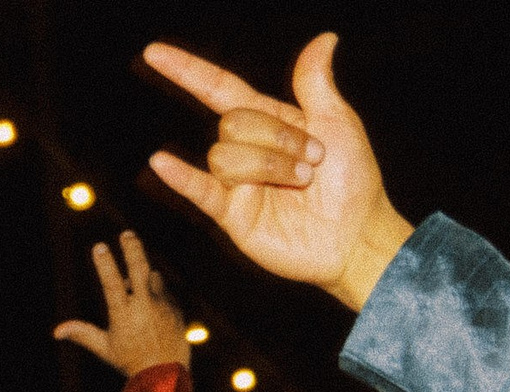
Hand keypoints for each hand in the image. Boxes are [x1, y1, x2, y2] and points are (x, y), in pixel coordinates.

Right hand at [54, 232, 188, 376]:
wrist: (165, 375)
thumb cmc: (130, 362)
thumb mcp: (104, 348)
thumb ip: (82, 334)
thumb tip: (57, 331)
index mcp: (123, 313)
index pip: (111, 282)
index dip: (105, 263)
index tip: (99, 246)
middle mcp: (144, 305)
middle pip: (138, 267)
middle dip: (132, 247)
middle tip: (127, 234)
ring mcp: (162, 304)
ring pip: (152, 277)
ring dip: (143, 276)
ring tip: (136, 286)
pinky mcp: (175, 307)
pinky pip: (163, 291)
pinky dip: (155, 292)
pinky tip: (151, 306)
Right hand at [144, 34, 413, 310]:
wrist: (356, 234)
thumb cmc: (351, 180)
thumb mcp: (338, 121)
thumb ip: (315, 82)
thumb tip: (324, 39)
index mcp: (269, 121)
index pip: (219, 89)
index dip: (187, 71)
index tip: (154, 53)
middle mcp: (247, 150)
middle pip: (232, 123)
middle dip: (277, 137)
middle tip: (312, 161)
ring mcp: (236, 184)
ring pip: (226, 156)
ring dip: (269, 165)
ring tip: (300, 184)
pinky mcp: (232, 215)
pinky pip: (200, 190)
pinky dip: (180, 177)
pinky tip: (162, 163)